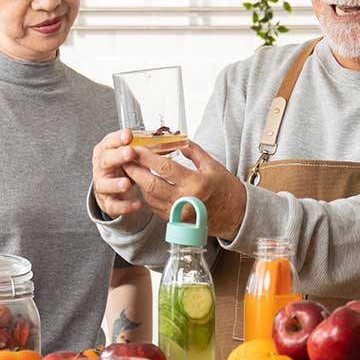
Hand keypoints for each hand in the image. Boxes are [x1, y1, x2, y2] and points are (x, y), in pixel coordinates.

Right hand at [91, 129, 144, 218]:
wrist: (110, 189)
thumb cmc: (122, 167)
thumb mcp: (128, 155)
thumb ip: (138, 148)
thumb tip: (160, 139)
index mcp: (105, 151)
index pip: (108, 142)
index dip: (117, 139)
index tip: (128, 135)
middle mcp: (100, 167)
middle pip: (105, 160)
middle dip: (118, 156)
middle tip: (130, 153)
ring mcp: (102, 185)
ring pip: (104, 184)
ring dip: (115, 183)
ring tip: (126, 183)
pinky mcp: (106, 202)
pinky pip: (113, 205)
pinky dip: (124, 205)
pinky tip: (136, 204)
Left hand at [122, 141, 247, 239]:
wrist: (235, 214)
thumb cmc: (225, 188)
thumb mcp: (212, 165)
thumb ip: (192, 151)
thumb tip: (175, 138)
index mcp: (196, 184)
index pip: (164, 168)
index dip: (147, 157)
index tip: (136, 148)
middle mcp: (185, 200)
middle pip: (151, 184)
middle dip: (135, 170)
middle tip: (124, 158)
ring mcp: (178, 214)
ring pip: (149, 197)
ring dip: (137, 183)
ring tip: (130, 169)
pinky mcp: (175, 221)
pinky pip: (155, 207)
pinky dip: (146, 194)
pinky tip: (142, 184)